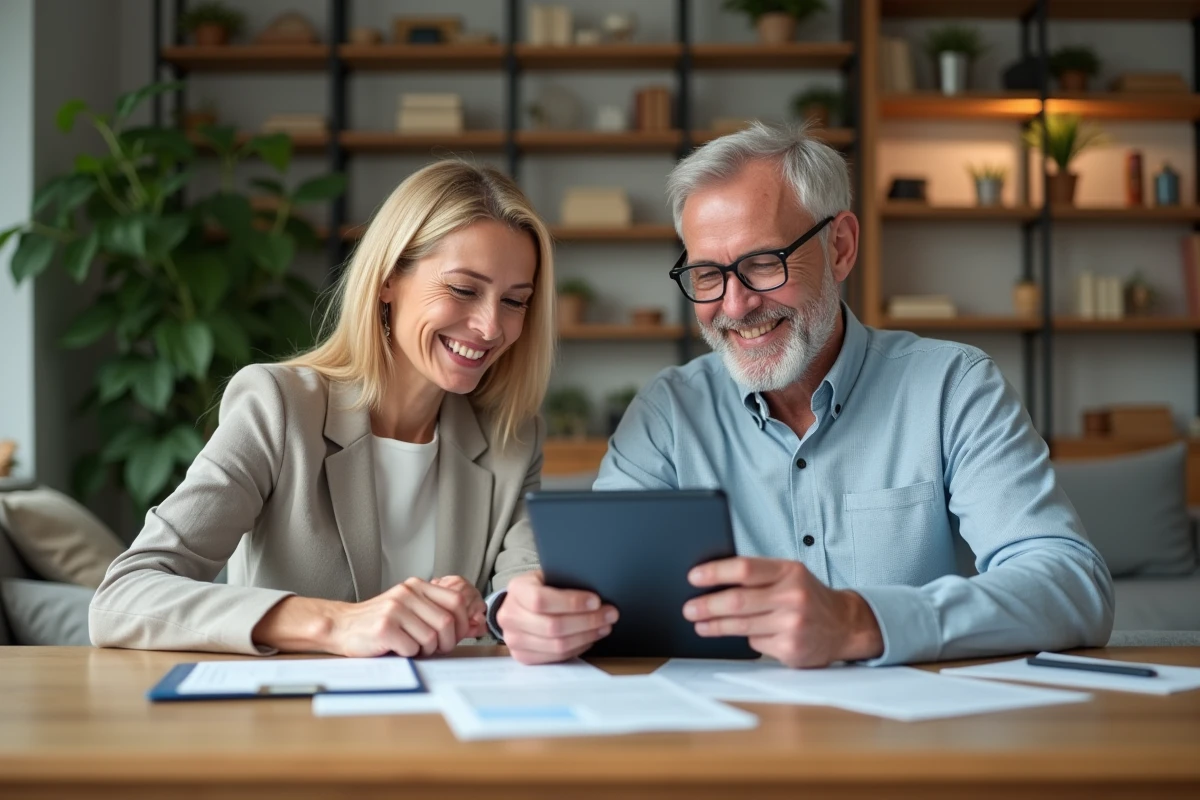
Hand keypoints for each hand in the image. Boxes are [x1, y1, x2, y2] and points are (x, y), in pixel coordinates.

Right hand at [327, 577, 484, 657]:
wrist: (342, 626)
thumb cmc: (380, 622)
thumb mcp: (410, 608)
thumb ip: (436, 612)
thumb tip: (474, 625)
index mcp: (417, 586)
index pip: (457, 601)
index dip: (464, 622)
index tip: (458, 635)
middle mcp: (407, 593)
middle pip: (447, 622)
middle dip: (447, 642)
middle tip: (436, 649)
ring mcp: (395, 609)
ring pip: (431, 638)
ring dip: (426, 651)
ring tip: (413, 648)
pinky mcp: (384, 627)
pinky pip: (411, 648)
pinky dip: (409, 655)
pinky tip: (398, 649)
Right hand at [496, 570, 617, 664]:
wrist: (517, 607)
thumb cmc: (539, 588)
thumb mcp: (547, 576)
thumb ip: (564, 583)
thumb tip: (596, 592)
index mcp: (516, 590)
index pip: (541, 600)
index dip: (572, 602)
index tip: (596, 601)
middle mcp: (510, 616)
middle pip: (553, 626)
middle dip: (587, 621)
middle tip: (610, 614)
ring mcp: (514, 640)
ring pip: (557, 645)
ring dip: (587, 636)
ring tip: (604, 626)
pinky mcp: (523, 656)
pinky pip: (556, 657)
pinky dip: (578, 648)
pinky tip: (589, 638)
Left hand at [684, 557, 883, 667]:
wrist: (844, 625)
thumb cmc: (807, 596)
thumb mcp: (789, 575)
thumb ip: (758, 575)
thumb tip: (712, 580)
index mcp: (789, 571)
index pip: (744, 569)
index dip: (715, 573)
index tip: (693, 577)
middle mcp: (793, 596)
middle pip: (737, 600)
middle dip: (706, 605)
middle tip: (688, 608)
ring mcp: (793, 624)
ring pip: (741, 625)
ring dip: (714, 625)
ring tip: (699, 623)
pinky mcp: (791, 648)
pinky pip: (755, 642)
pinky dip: (745, 638)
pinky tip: (738, 634)